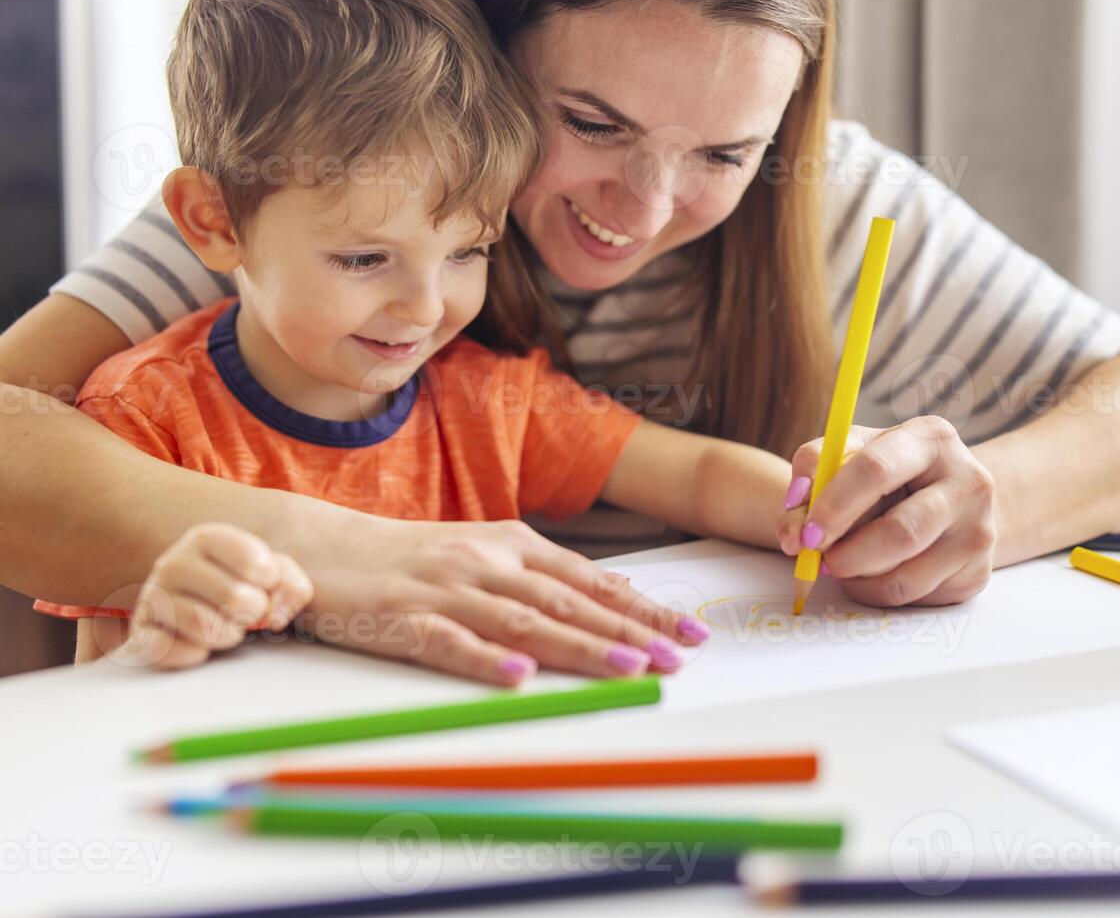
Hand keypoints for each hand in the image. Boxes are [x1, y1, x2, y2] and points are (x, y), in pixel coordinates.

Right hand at [116, 523, 312, 669]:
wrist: (195, 606)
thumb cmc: (241, 585)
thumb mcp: (273, 574)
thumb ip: (289, 585)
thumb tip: (275, 614)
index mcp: (207, 538)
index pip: (256, 563)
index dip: (271, 582)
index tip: (264, 583)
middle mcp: (174, 562)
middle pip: (237, 598)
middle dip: (254, 613)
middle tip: (247, 612)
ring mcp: (153, 596)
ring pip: (206, 627)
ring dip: (228, 636)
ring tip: (226, 627)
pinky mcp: (140, 631)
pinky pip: (167, 649)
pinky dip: (192, 654)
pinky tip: (198, 645)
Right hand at [292, 518, 708, 685]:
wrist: (328, 550)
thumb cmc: (415, 559)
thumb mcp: (487, 556)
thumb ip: (543, 579)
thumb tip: (611, 604)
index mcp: (514, 545)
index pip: (592, 581)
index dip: (643, 607)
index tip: (690, 631)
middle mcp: (489, 564)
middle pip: (570, 603)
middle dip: (630, 632)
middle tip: (679, 657)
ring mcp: (448, 591)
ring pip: (524, 622)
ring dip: (579, 646)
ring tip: (628, 667)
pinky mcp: (405, 620)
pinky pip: (450, 642)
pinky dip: (485, 659)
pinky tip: (518, 675)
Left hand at [777, 417, 995, 606]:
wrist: (955, 499)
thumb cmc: (891, 474)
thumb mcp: (853, 453)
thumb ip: (814, 474)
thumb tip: (792, 530)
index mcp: (930, 438)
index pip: (876, 469)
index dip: (834, 505)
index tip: (805, 534)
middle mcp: (968, 480)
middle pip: (900, 532)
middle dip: (848, 554)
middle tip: (818, 561)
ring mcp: (979, 529)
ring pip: (906, 576)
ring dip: (859, 579)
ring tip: (843, 565)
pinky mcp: (977, 572)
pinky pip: (914, 597)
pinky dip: (878, 592)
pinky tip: (872, 574)